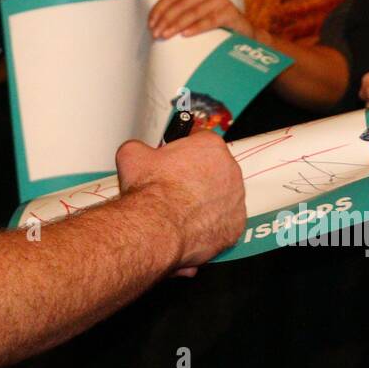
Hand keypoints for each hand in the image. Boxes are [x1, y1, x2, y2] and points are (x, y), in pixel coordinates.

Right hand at [116, 130, 244, 270]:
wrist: (156, 227)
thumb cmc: (150, 192)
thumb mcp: (133, 155)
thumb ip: (142, 148)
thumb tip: (138, 151)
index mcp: (210, 146)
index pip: (201, 140)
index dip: (185, 150)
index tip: (175, 158)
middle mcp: (230, 170)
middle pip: (214, 169)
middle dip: (196, 176)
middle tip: (174, 185)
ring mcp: (235, 199)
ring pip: (220, 196)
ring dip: (204, 200)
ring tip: (179, 208)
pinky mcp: (235, 225)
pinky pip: (223, 222)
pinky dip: (209, 224)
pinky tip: (189, 224)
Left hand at [149, 0, 255, 39]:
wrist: (243, 31)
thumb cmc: (218, 17)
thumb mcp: (202, 5)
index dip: (159, 10)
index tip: (150, 24)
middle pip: (181, 5)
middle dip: (166, 20)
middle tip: (156, 33)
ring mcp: (221, 1)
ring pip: (193, 13)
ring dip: (177, 25)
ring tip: (166, 35)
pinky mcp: (231, 13)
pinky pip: (210, 21)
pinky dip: (197, 28)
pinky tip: (185, 34)